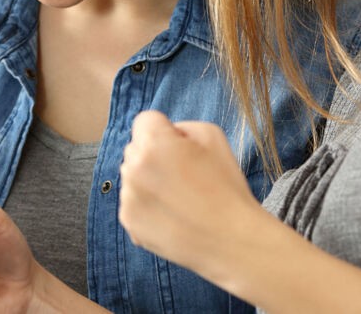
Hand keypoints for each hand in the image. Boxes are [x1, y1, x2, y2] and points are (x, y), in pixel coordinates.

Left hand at [119, 110, 262, 276]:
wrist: (231, 240)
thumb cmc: (226, 186)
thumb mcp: (213, 136)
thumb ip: (181, 126)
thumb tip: (164, 134)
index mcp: (153, 143)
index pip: (145, 120)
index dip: (165, 131)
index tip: (181, 148)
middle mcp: (133, 167)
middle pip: (136, 149)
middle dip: (154, 155)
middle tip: (184, 175)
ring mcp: (128, 197)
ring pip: (133, 176)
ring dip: (149, 181)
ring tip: (180, 198)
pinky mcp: (129, 221)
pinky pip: (133, 202)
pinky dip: (148, 206)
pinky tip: (173, 214)